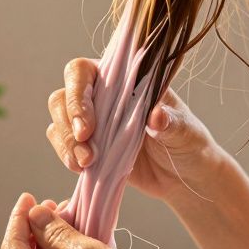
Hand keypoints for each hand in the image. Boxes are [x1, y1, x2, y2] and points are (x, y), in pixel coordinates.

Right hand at [45, 58, 220, 201]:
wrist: (186, 177)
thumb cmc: (189, 144)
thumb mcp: (186, 132)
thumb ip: (170, 123)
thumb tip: (157, 116)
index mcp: (124, 79)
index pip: (85, 71)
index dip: (78, 94)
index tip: (88, 126)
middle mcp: (103, 96)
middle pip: (64, 95)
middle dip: (68, 121)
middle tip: (86, 147)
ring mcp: (93, 122)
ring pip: (59, 120)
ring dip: (66, 142)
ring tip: (85, 164)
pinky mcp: (88, 147)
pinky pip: (63, 144)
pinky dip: (66, 155)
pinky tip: (82, 169)